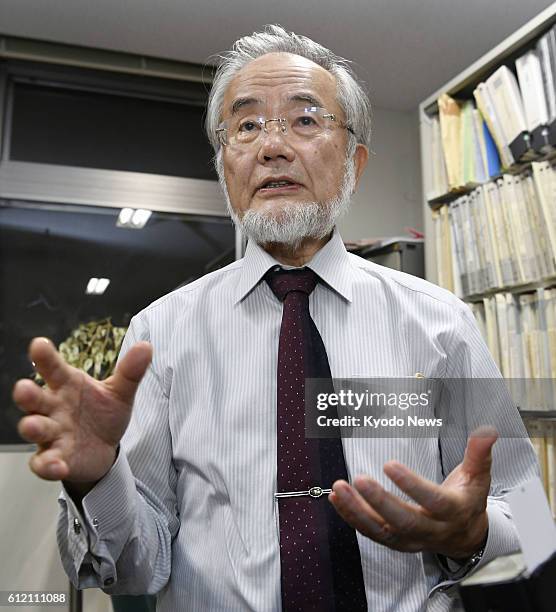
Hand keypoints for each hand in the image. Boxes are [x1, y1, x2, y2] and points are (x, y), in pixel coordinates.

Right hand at [12, 337, 151, 487]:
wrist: (105, 448)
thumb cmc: (103, 413)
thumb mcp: (120, 392)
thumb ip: (130, 371)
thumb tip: (146, 346)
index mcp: (67, 385)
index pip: (53, 368)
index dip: (45, 357)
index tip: (39, 344)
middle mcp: (53, 407)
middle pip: (35, 398)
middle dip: (27, 394)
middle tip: (23, 388)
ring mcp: (52, 433)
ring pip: (34, 428)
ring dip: (32, 427)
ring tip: (33, 425)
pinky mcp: (55, 458)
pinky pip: (44, 462)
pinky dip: (47, 465)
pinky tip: (58, 465)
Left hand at [329, 428, 496, 558]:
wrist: (465, 535)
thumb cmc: (467, 499)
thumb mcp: (478, 476)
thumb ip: (479, 453)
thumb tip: (487, 431)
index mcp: (453, 511)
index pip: (433, 501)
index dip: (412, 485)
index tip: (390, 464)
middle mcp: (431, 529)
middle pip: (404, 521)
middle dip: (379, 501)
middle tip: (360, 479)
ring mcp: (411, 539)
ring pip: (382, 531)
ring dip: (357, 511)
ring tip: (339, 488)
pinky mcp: (395, 541)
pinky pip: (371, 532)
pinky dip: (351, 516)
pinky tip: (337, 497)